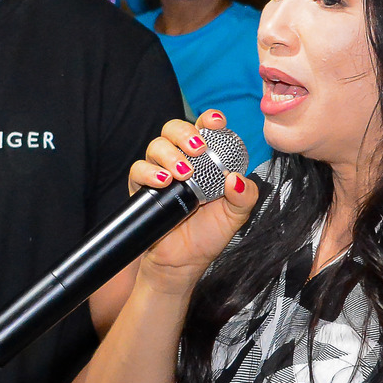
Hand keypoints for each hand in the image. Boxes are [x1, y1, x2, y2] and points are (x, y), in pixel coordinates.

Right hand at [129, 113, 261, 289]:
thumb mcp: (235, 216)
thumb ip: (244, 197)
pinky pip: (138, 169)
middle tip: (197, 149)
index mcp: (206, 161)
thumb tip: (235, 178)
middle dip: (185, 132)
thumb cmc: (208, 235)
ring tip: (182, 174)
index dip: (209, 119)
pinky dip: (149, 173)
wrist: (183, 262)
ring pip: (156, 145)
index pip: (205, 129)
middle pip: (175, 129)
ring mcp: (160, 172)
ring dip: (169, 154)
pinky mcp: (142, 187)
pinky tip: (163, 182)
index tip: (216, 122)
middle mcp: (182, 161)